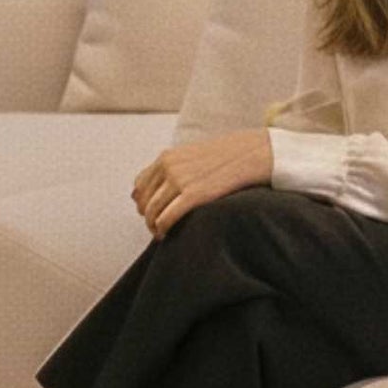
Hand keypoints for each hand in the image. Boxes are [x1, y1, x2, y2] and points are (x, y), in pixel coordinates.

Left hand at [132, 130, 274, 239]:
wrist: (250, 153)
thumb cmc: (222, 156)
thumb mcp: (190, 156)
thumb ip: (168, 170)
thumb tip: (137, 194)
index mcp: (167, 157)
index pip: (139, 186)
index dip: (143, 201)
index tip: (153, 210)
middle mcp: (169, 167)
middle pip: (143, 201)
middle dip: (147, 216)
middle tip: (157, 226)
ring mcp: (180, 181)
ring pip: (152, 212)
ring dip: (153, 226)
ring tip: (161, 232)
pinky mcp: (193, 195)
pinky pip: (166, 219)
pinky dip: (162, 230)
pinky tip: (167, 234)